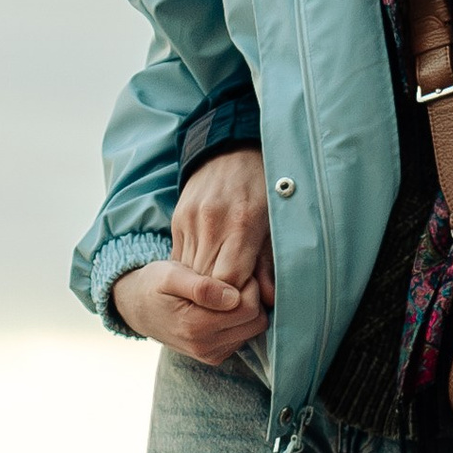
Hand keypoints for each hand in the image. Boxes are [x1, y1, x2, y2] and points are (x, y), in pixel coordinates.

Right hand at [112, 256, 268, 363]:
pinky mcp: (214, 356)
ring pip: (253, 330)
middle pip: (256, 322)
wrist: (137, 308)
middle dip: (252, 298)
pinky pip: (243, 337)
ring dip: (247, 310)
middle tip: (234, 280)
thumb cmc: (154, 284)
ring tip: (225, 292)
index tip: (233, 271)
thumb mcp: (170, 275)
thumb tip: (234, 298)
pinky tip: (222, 306)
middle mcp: (205, 347)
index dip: (249, 285)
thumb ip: (201, 287)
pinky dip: (239, 321)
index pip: (250, 309)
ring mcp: (210, 355)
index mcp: (195, 326)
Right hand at [171, 147, 274, 318]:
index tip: (247, 303)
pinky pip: (182, 257)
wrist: (231, 148)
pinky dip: (194, 271)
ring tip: (220, 293)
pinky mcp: (178, 219)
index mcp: (241, 224)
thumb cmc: (264, 187)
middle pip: (208, 280)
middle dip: (220, 299)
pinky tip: (207, 273)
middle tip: (235, 303)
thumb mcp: (274, 223)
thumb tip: (267, 299)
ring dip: (205, 287)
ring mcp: (189, 220)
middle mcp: (210, 223)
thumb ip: (268, 263)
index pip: (230, 280)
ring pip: (191, 271)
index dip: (237, 299)